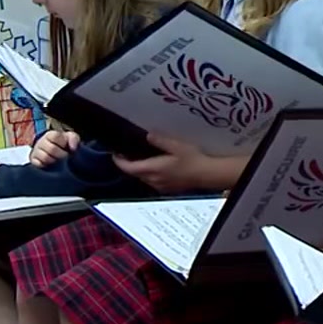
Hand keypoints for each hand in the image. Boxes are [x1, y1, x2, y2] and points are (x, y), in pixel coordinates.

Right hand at [29, 129, 79, 167]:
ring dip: (54, 161)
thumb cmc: (64, 146)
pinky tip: (50, 165)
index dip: (63, 144)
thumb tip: (73, 148)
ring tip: (58, 161)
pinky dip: (46, 166)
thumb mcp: (71, 139)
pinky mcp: (33, 162)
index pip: (55, 137)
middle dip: (61, 155)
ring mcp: (36, 152)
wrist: (57, 156)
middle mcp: (41, 142)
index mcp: (50, 135)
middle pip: (51, 149)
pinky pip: (38, 164)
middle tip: (64, 157)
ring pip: (45, 158)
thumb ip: (74, 139)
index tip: (67, 148)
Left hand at [113, 133, 245, 192]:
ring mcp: (160, 185)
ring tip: (141, 158)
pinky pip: (152, 181)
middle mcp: (154, 179)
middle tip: (127, 152)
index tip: (115, 153)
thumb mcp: (176, 145)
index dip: (119, 161)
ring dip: (139, 169)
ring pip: (143, 178)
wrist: (207, 174)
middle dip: (128, 164)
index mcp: (153, 169)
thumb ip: (160, 140)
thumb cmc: (194, 160)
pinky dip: (149, 174)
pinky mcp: (167, 188)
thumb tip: (147, 135)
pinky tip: (156, 166)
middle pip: (134, 173)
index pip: (128, 168)